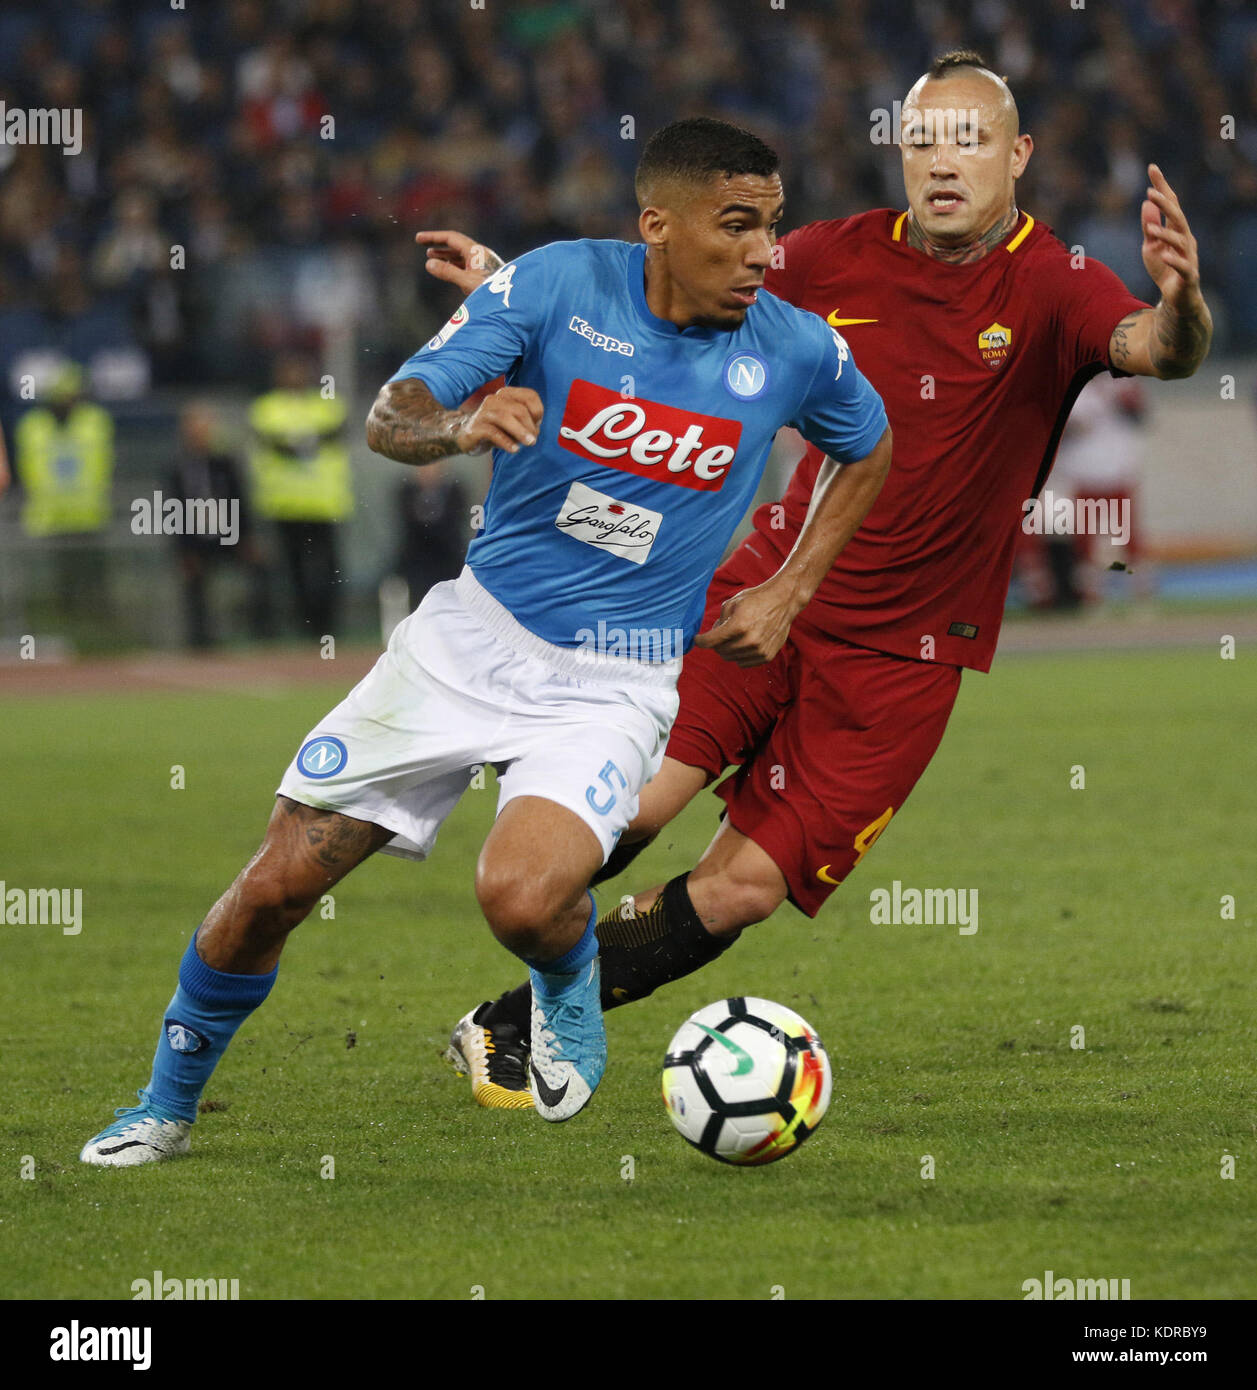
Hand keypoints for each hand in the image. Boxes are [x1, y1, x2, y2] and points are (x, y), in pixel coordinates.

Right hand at [415, 229, 501, 296]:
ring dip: (445, 254)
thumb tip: (429, 264)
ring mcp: (483, 262)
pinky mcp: (485, 272)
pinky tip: (447, 268)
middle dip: (438, 243)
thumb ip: (448, 273)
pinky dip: (454, 264)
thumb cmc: (493, 292)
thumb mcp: (467, 282)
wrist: (514, 301)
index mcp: (476, 251)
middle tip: (421, 243)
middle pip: (455, 244)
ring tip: (431, 255)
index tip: (418, 238)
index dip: (434, 237)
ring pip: (460, 254)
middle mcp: (480, 253)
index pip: (451, 238)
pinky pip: (465, 263)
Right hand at [456, 386, 542, 454]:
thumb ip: (526, 421)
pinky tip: (514, 450)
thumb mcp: (513, 422)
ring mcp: (483, 412)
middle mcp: (494, 399)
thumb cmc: (495, 428)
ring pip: (505, 417)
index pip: (530, 396)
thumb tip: (536, 430)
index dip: (538, 411)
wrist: (466, 436)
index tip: (538, 425)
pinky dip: (506, 442)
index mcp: (506, 394)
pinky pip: (493, 433)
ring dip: (520, 432)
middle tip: (533, 440)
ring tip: (529, 443)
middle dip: (530, 426)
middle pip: (519, 409)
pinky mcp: (475, 427)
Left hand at [692, 578, 802, 667]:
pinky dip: (740, 655)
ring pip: (731, 658)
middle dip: (716, 643)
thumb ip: (719, 620)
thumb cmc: (757, 599)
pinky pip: (744, 663)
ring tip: (735, 635)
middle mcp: (749, 641)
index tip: (697, 640)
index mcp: (738, 626)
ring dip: (728, 649)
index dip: (700, 641)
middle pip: (720, 651)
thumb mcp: (732, 603)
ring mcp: (759, 650)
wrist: (783, 601)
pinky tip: (744, 642)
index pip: (710, 641)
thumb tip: (713, 634)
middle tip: (721, 632)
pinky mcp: (766, 656)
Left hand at [1140, 164, 1201, 311]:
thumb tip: (1147, 203)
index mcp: (1177, 230)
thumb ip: (1149, 226)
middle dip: (1165, 204)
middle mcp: (1186, 239)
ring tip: (1149, 229)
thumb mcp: (1151, 246)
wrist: (1177, 298)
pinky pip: (1183, 266)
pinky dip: (1173, 260)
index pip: (1170, 203)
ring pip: (1180, 240)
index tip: (1152, 167)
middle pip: (1177, 217)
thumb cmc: (1164, 269)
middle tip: (1151, 191)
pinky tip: (1163, 256)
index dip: (1162, 186)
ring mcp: (1189, 256)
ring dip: (1165, 233)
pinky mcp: (1188, 275)